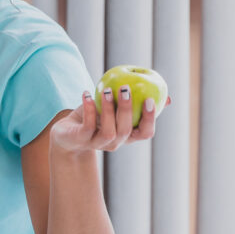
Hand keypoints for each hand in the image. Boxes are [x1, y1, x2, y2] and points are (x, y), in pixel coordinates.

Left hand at [48, 87, 170, 153]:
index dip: (150, 119)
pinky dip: (88, 110)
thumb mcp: (115, 108)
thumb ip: (136, 102)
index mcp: (127, 135)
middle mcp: (115, 143)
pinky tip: (87, 94)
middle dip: (127, 109)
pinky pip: (87, 127)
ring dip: (108, 110)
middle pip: (126, 131)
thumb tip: (168, 97)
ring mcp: (97, 144)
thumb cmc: (95, 117)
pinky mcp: (80, 140)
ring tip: (105, 90)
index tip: (150, 100)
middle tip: (125, 89)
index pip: (145, 133)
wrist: (66, 132)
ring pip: (108, 131)